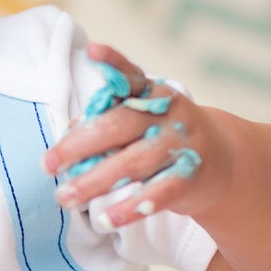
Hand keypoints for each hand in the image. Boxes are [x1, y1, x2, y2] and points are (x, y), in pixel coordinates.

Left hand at [43, 44, 232, 227]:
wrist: (224, 164)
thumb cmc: (161, 139)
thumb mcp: (139, 122)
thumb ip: (106, 122)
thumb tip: (66, 135)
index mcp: (151, 93)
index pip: (129, 75)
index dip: (113, 62)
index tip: (92, 51)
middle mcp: (168, 114)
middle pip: (118, 126)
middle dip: (78, 146)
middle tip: (47, 165)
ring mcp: (182, 145)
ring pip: (133, 163)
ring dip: (95, 182)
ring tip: (64, 198)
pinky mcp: (191, 176)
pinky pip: (158, 193)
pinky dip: (130, 208)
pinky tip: (105, 219)